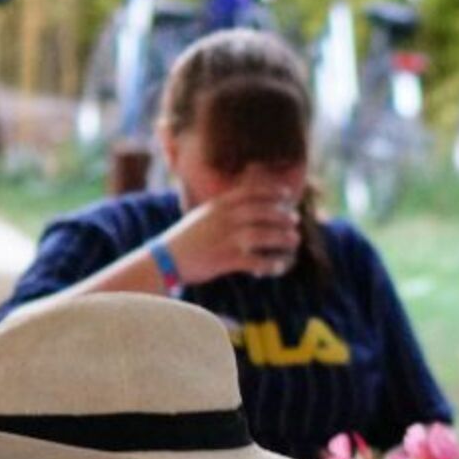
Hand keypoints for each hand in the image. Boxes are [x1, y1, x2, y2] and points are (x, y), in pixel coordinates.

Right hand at [168, 181, 302, 281]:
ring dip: (282, 238)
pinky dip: (270, 264)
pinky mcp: (225, 259)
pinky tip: (279, 267)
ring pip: (263, 234)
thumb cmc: (186, 239)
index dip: (273, 191)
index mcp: (218, 205)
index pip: (251, 192)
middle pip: (262, 212)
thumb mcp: (204, 215)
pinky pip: (255, 261)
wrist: (164, 260)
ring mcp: (225, 238)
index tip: (287, 194)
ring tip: (293, 241)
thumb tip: (246, 204)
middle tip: (295, 222)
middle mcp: (224, 219)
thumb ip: (224, 208)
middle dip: (283, 216)